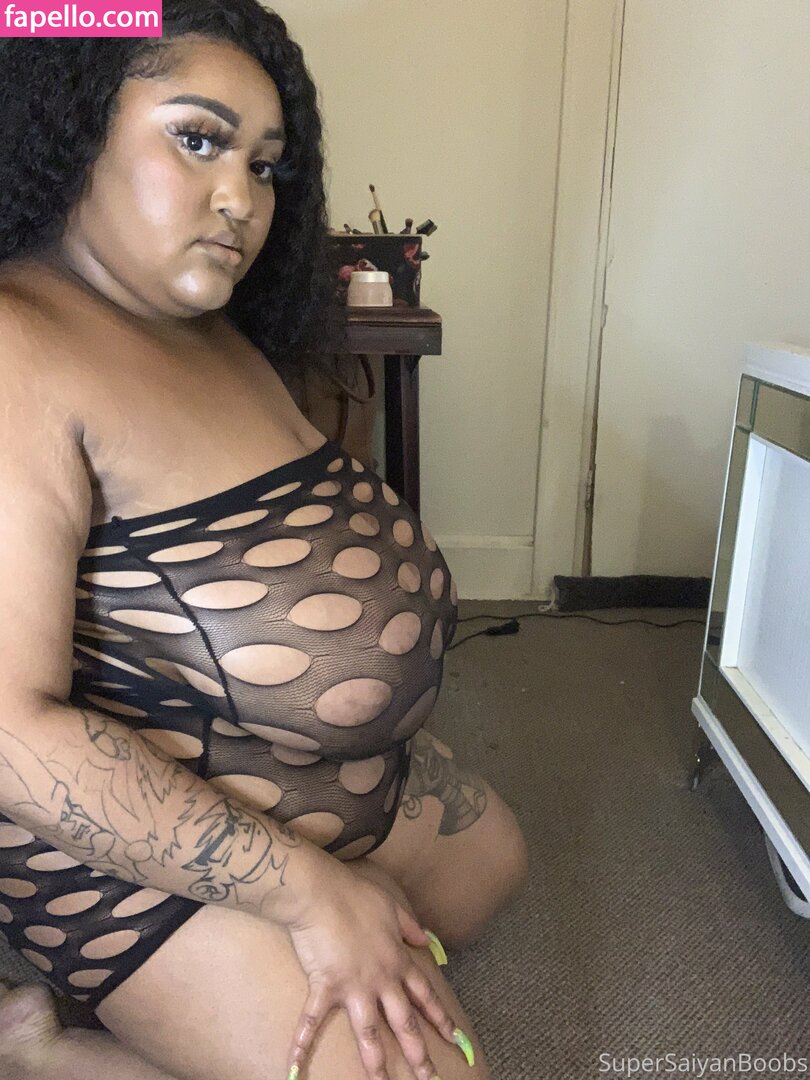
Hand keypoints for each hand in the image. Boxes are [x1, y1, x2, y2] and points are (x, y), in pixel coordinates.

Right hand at [284, 855, 458, 1079]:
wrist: (323, 893)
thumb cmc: (356, 896)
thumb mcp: (392, 907)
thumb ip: (409, 927)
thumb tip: (425, 939)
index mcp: (397, 961)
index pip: (424, 994)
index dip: (440, 1018)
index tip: (455, 1039)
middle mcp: (381, 980)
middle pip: (404, 1022)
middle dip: (418, 1053)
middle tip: (430, 1078)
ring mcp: (354, 987)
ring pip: (369, 1033)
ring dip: (376, 1063)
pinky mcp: (326, 987)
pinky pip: (312, 1022)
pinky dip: (301, 1046)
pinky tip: (295, 1070)